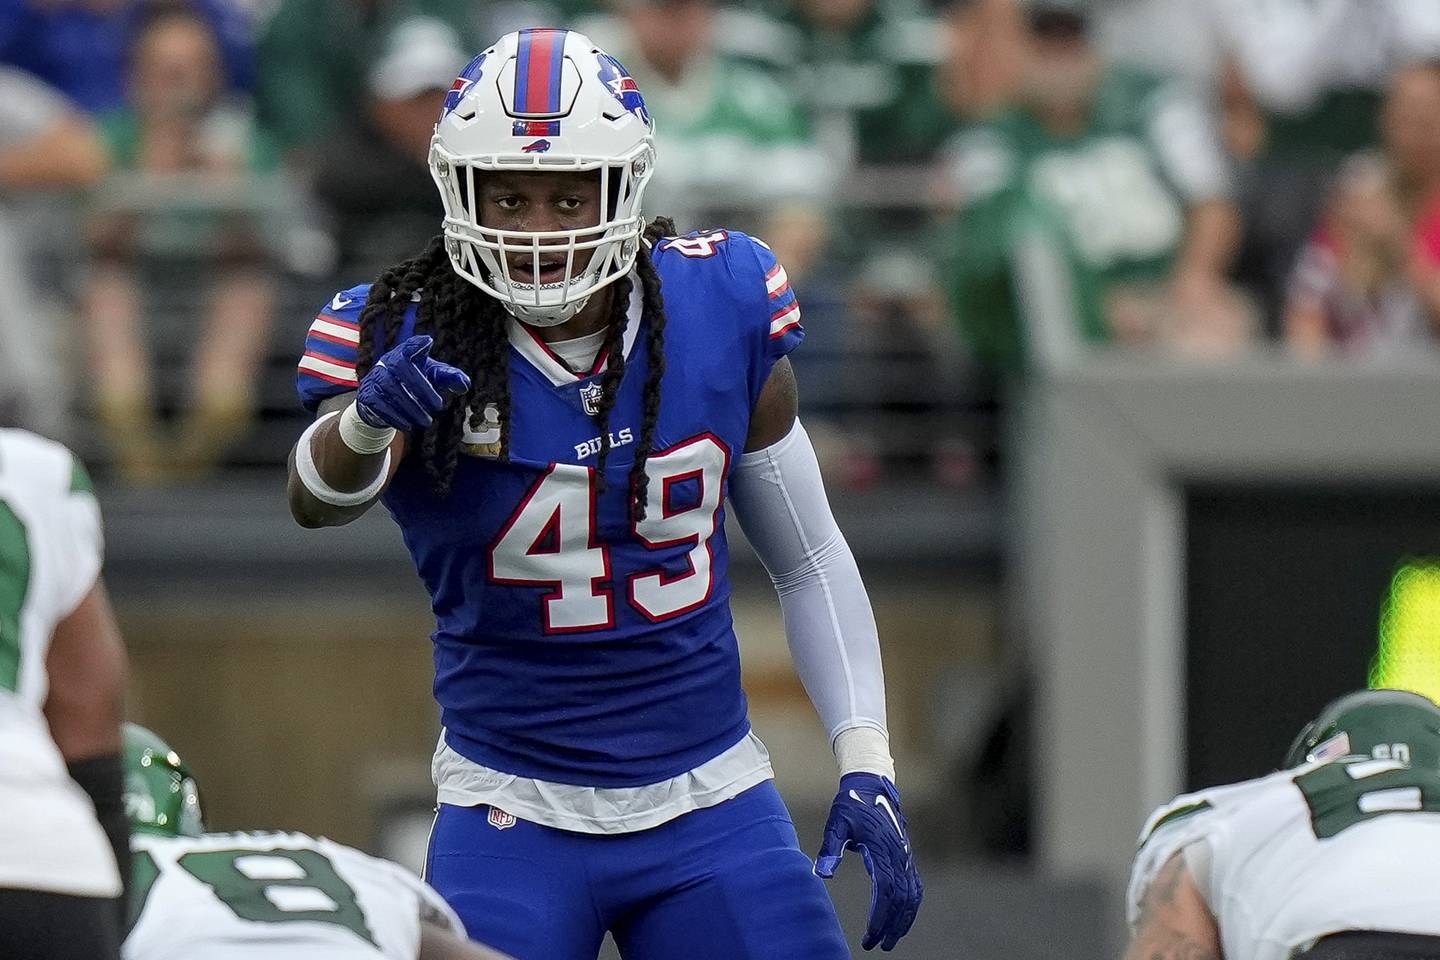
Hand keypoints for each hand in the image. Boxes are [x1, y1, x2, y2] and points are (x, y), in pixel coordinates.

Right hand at [355, 335, 469, 431]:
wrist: (386, 404)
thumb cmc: (415, 384)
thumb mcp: (434, 378)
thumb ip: (449, 378)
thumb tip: (464, 384)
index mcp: (404, 354)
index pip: (409, 345)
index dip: (416, 343)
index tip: (428, 342)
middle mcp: (386, 362)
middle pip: (400, 367)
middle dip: (421, 388)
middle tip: (438, 407)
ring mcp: (374, 378)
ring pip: (390, 388)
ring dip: (410, 407)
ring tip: (427, 421)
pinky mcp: (366, 395)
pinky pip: (378, 404)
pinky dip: (394, 416)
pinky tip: (408, 425)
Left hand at [814, 773, 922, 950]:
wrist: (871, 785)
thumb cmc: (851, 804)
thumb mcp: (836, 823)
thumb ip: (830, 847)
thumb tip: (824, 872)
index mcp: (882, 849)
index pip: (886, 891)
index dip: (880, 916)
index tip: (870, 935)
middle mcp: (899, 855)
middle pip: (901, 898)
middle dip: (891, 925)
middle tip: (877, 945)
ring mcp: (905, 856)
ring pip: (912, 895)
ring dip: (903, 920)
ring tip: (890, 940)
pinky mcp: (906, 856)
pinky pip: (915, 886)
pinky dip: (911, 906)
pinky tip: (902, 919)